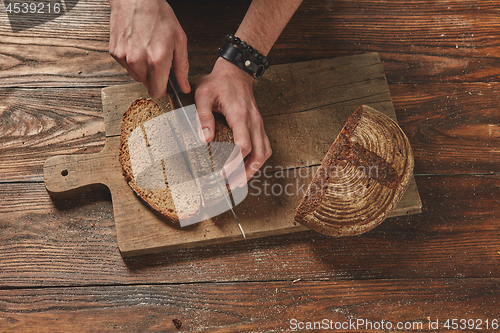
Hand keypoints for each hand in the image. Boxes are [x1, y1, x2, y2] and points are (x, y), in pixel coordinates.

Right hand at [108, 0, 190, 97]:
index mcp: (157, 60)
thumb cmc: (158, 15)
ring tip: (147, 50)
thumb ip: (182, 67)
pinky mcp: (115, 53)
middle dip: (154, 77)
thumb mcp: (179, 40)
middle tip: (158, 60)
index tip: (165, 83)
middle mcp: (138, 61)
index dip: (163, 89)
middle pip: (146, 85)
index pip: (157, 92)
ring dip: (143, 69)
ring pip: (136, 76)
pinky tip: (137, 46)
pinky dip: (132, 61)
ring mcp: (124, 57)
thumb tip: (184, 87)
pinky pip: (126, 66)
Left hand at [195, 58, 271, 181]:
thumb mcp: (203, 94)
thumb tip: (205, 139)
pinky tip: (246, 167)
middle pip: (258, 154)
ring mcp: (259, 124)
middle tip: (232, 185)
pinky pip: (264, 147)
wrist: (236, 71)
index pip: (243, 145)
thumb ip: (203, 116)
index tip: (223, 174)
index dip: (234, 163)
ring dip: (253, 169)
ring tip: (239, 181)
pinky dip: (257, 160)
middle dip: (246, 173)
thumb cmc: (219, 82)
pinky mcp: (259, 125)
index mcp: (240, 115)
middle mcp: (254, 121)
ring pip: (264, 152)